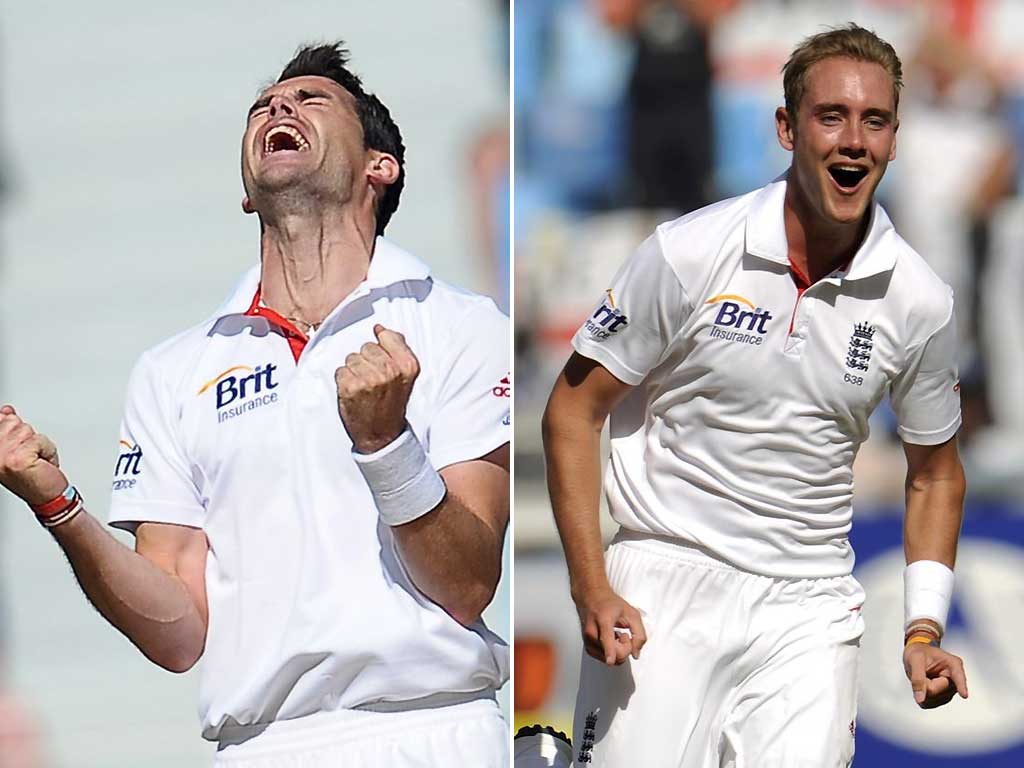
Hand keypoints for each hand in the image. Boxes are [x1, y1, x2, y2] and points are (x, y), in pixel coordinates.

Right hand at [0, 405, 67, 505]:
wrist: (46, 498)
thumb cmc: (31, 475)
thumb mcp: (15, 448)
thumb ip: (8, 429)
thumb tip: (7, 411)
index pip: (1, 419)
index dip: (12, 428)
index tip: (16, 448)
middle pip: (14, 422)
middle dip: (27, 436)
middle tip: (27, 455)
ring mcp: (2, 454)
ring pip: (28, 430)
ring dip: (38, 444)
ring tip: (34, 460)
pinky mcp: (17, 458)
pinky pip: (40, 441)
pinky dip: (47, 451)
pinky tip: (41, 464)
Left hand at [335, 325, 419, 453]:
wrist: (382, 434)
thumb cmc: (391, 404)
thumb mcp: (406, 375)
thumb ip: (397, 348)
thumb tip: (380, 329)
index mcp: (407, 366)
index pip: (387, 336)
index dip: (381, 348)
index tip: (383, 362)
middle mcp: (390, 371)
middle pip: (366, 347)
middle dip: (367, 361)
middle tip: (374, 381)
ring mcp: (369, 379)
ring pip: (351, 358)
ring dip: (354, 371)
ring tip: (364, 388)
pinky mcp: (350, 387)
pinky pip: (340, 371)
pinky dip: (344, 381)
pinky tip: (354, 393)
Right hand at [575, 584, 646, 665]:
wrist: (591, 598)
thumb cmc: (610, 604)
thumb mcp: (632, 613)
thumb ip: (639, 634)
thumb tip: (635, 654)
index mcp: (603, 619)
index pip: (606, 637)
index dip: (609, 650)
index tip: (610, 660)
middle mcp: (592, 631)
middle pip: (613, 653)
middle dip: (625, 648)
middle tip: (624, 634)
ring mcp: (588, 641)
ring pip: (609, 660)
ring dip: (618, 652)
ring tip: (616, 636)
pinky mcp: (588, 648)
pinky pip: (605, 659)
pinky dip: (612, 653)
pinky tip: (611, 641)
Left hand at [903, 641, 968, 707]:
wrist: (917, 653)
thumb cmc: (918, 652)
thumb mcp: (915, 659)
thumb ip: (917, 679)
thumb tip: (920, 700)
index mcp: (953, 664)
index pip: (958, 677)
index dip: (961, 686)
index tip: (964, 695)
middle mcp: (955, 679)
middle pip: (938, 691)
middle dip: (925, 685)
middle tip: (922, 672)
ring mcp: (950, 691)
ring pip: (934, 700)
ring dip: (923, 691)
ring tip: (924, 677)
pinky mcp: (943, 698)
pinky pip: (930, 704)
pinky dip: (922, 697)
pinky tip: (923, 686)